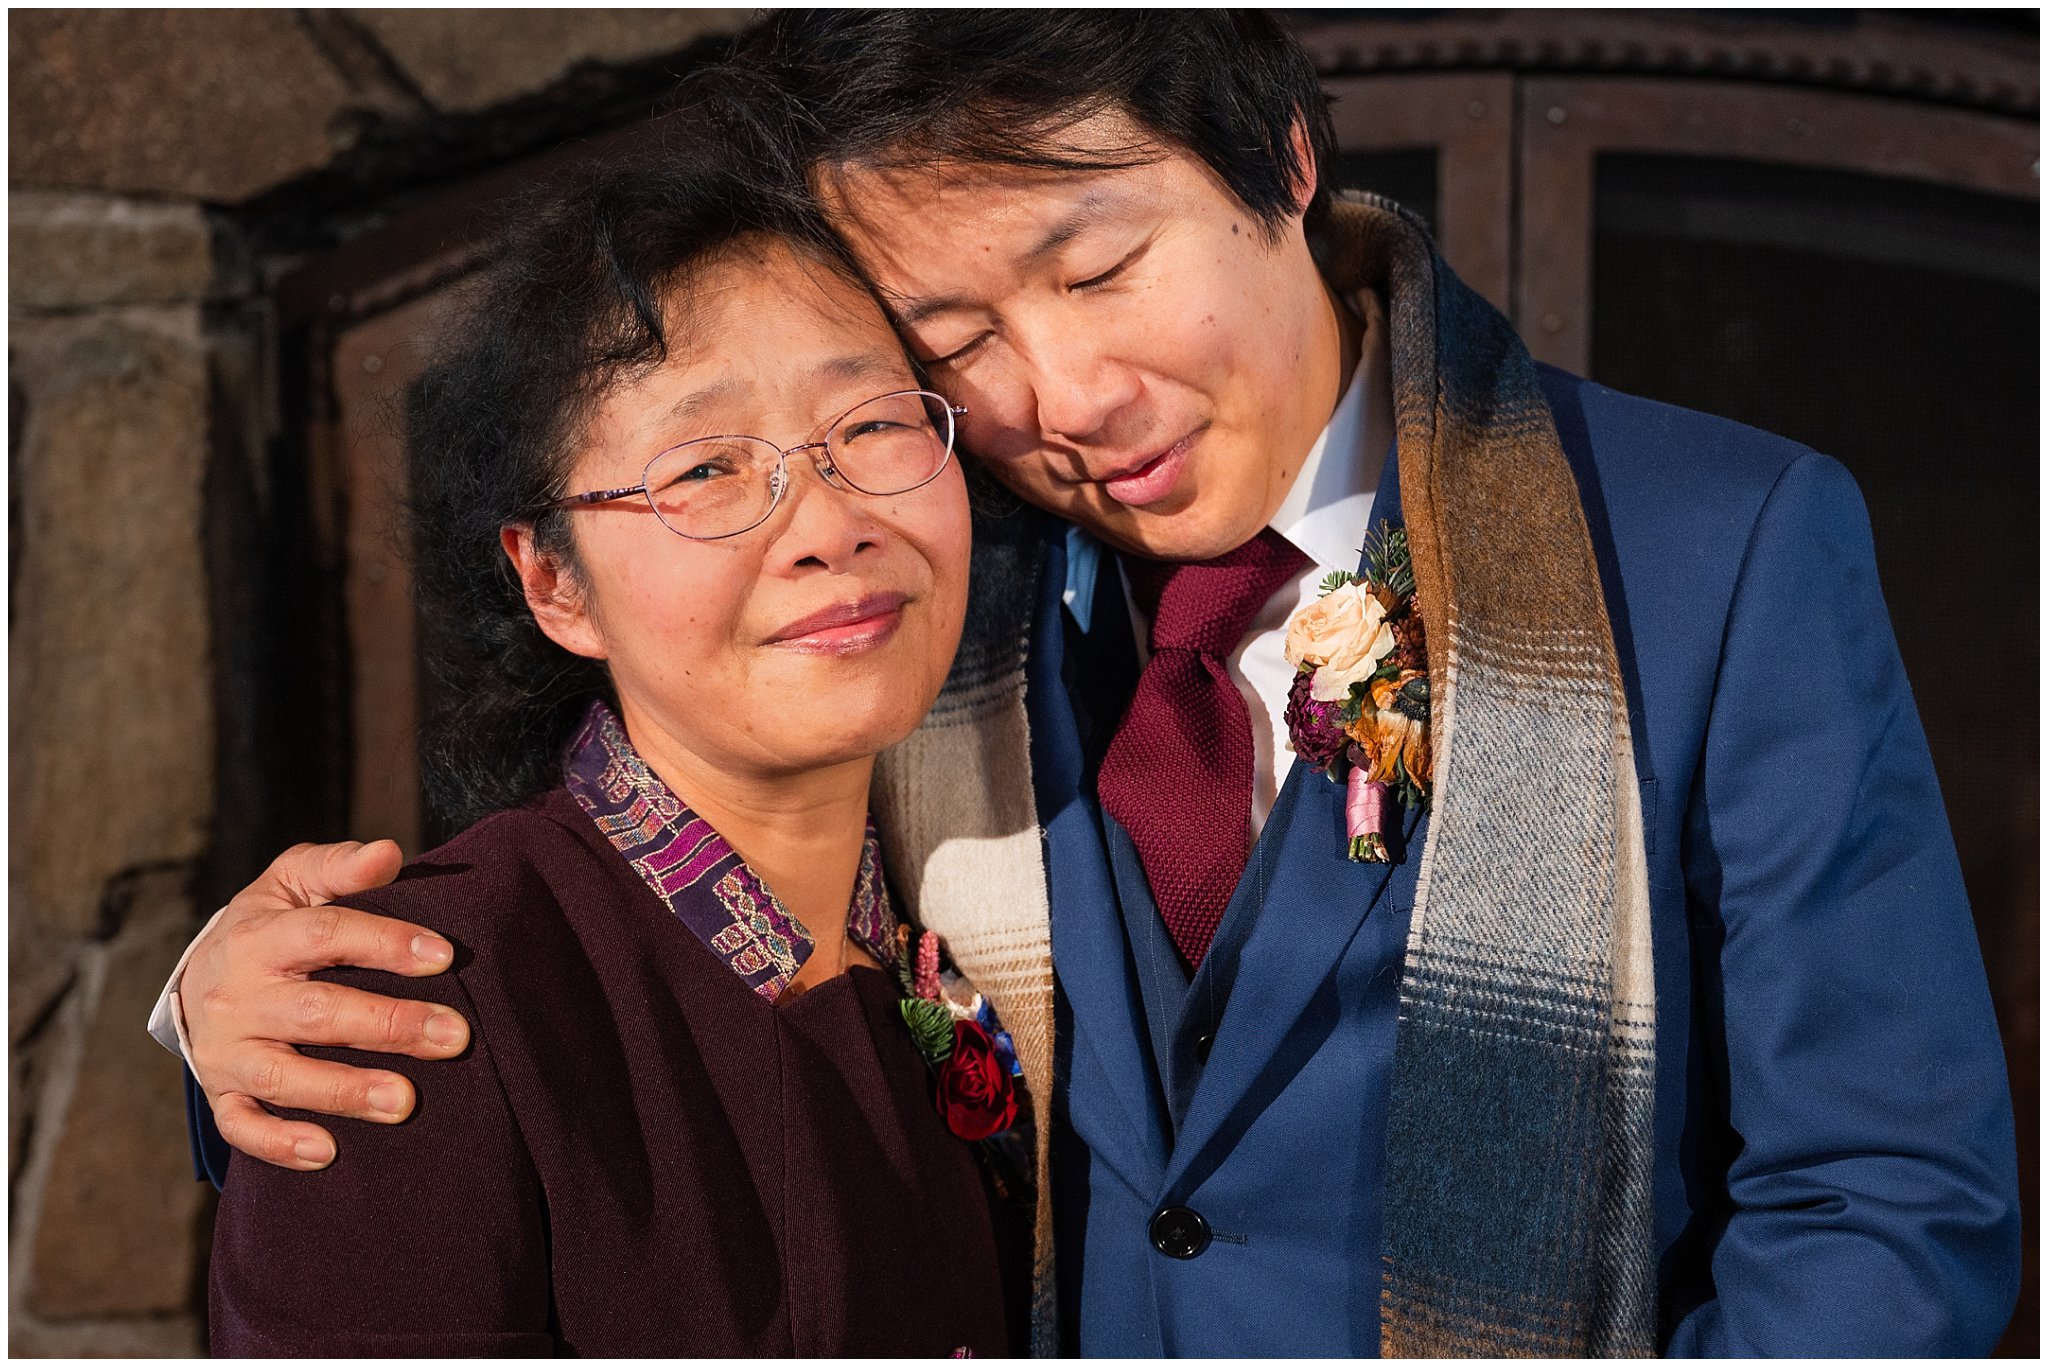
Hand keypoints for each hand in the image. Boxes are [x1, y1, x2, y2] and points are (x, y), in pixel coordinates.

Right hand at [182, 840, 471, 1170]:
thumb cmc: (270, 924)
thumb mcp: (293, 883)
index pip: (326, 936)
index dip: (386, 944)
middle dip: (388, 1025)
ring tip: (406, 1101)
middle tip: (454, 1036)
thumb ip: (339, 867)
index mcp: (261, 937)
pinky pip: (243, 1125)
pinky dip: (280, 1143)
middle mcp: (240, 996)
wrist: (196, 976)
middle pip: (316, 1012)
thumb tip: (387, 853)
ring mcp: (228, 1050)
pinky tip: (329, 1151)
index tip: (445, 958)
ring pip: (283, 1075)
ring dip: (345, 1091)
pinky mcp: (222, 1092)